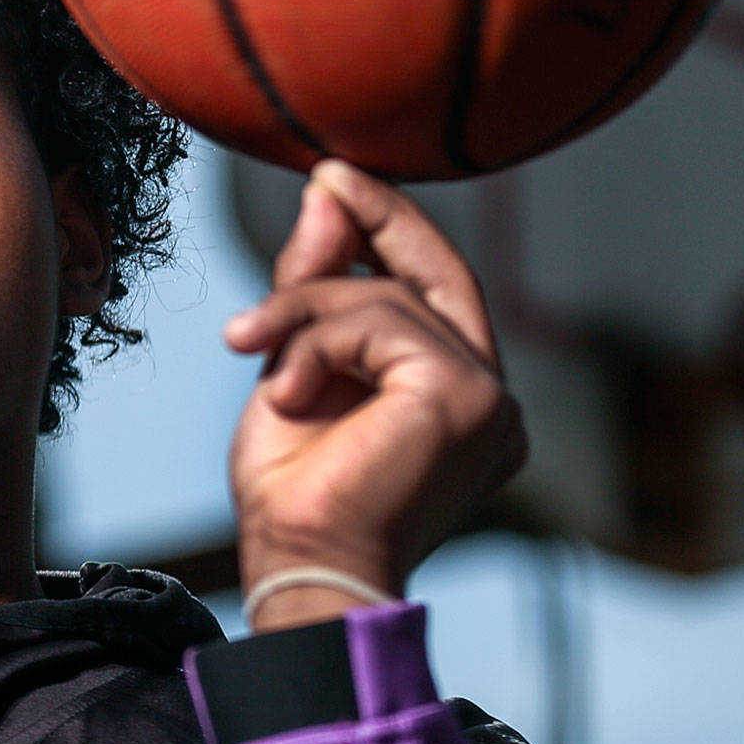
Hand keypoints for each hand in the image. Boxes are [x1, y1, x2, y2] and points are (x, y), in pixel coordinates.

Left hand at [223, 159, 527, 631]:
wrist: (298, 568)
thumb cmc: (297, 497)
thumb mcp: (298, 367)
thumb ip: (319, 291)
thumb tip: (329, 192)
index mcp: (462, 402)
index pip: (436, 294)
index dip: (390, 228)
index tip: (335, 179)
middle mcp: (494, 401)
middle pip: (441, 274)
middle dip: (378, 218)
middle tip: (323, 175)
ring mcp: (491, 400)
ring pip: (391, 297)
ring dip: (304, 311)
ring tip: (249, 348)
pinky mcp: (467, 397)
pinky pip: (382, 321)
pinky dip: (317, 341)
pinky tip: (286, 394)